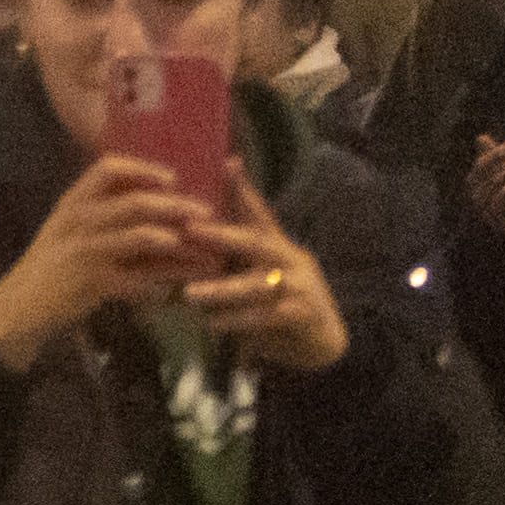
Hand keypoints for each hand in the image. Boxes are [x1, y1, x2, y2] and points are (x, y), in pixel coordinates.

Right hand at [0, 155, 220, 369]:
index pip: (107, 170)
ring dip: (180, 242)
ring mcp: (84, 251)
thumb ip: (99, 216)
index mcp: (71, 204)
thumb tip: (151, 203)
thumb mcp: (65, 233)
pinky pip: (141, 277)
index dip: (144, 170)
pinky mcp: (93, 281)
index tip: (172, 178)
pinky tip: (186, 280)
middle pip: (133, 203)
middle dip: (175, 206)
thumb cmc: (49, 268)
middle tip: (206, 212)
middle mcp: (76, 222)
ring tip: (207, 246)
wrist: (19, 309)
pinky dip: (167, 279)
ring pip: (142, 237)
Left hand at [183, 173, 349, 376]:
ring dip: (221, 289)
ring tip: (189, 294)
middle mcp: (291, 259)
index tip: (228, 162)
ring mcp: (301, 286)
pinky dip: (236, 320)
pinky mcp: (302, 314)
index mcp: (277, 246)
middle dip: (223, 235)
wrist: (320, 342)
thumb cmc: (276, 306)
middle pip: (257, 242)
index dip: (244, 189)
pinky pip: (265, 315)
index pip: (260, 213)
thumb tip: (184, 239)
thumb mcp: (253, 277)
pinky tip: (211, 323)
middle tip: (190, 229)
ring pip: (257, 284)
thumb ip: (228, 260)